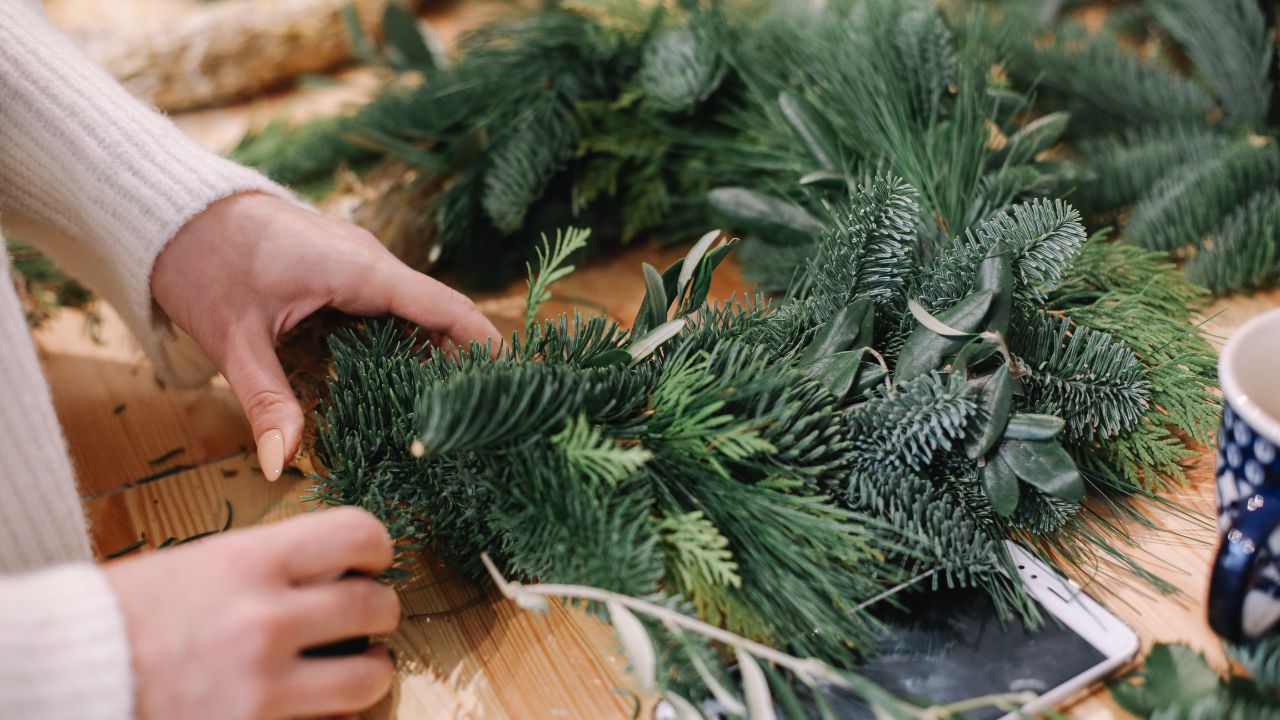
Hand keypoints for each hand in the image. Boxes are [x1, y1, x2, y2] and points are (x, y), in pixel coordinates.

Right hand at [105, 507, 400, 719]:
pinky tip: (312, 705)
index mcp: (249, 562)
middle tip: (362, 619)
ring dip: (368, 671)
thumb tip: (341, 567)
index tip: (370, 562)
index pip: (360, 534)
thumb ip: (272, 564)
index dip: (376, 549)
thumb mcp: (202, 564)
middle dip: (376, 612)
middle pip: (376, 606)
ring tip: (350, 668)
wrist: (69, 677)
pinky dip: (334, 718)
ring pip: (371, 677)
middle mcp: (264, 621)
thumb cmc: (128, 616)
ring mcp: (262, 688)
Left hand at [152, 192, 501, 480]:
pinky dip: (401, 344)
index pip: (445, 307)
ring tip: (444, 412)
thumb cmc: (202, 263)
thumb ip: (267, 402)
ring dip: (430, 356)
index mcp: (359, 269)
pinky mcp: (342, 269)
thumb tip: (280, 464)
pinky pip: (388, 308)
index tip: (510, 384)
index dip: (483, 345)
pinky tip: (397, 385)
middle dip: (460, 364)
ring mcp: (357, 263)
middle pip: (437, 314)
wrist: (172, 209)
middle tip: (475, 418)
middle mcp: (370, 262)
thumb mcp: (235, 340)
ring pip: (413, 312)